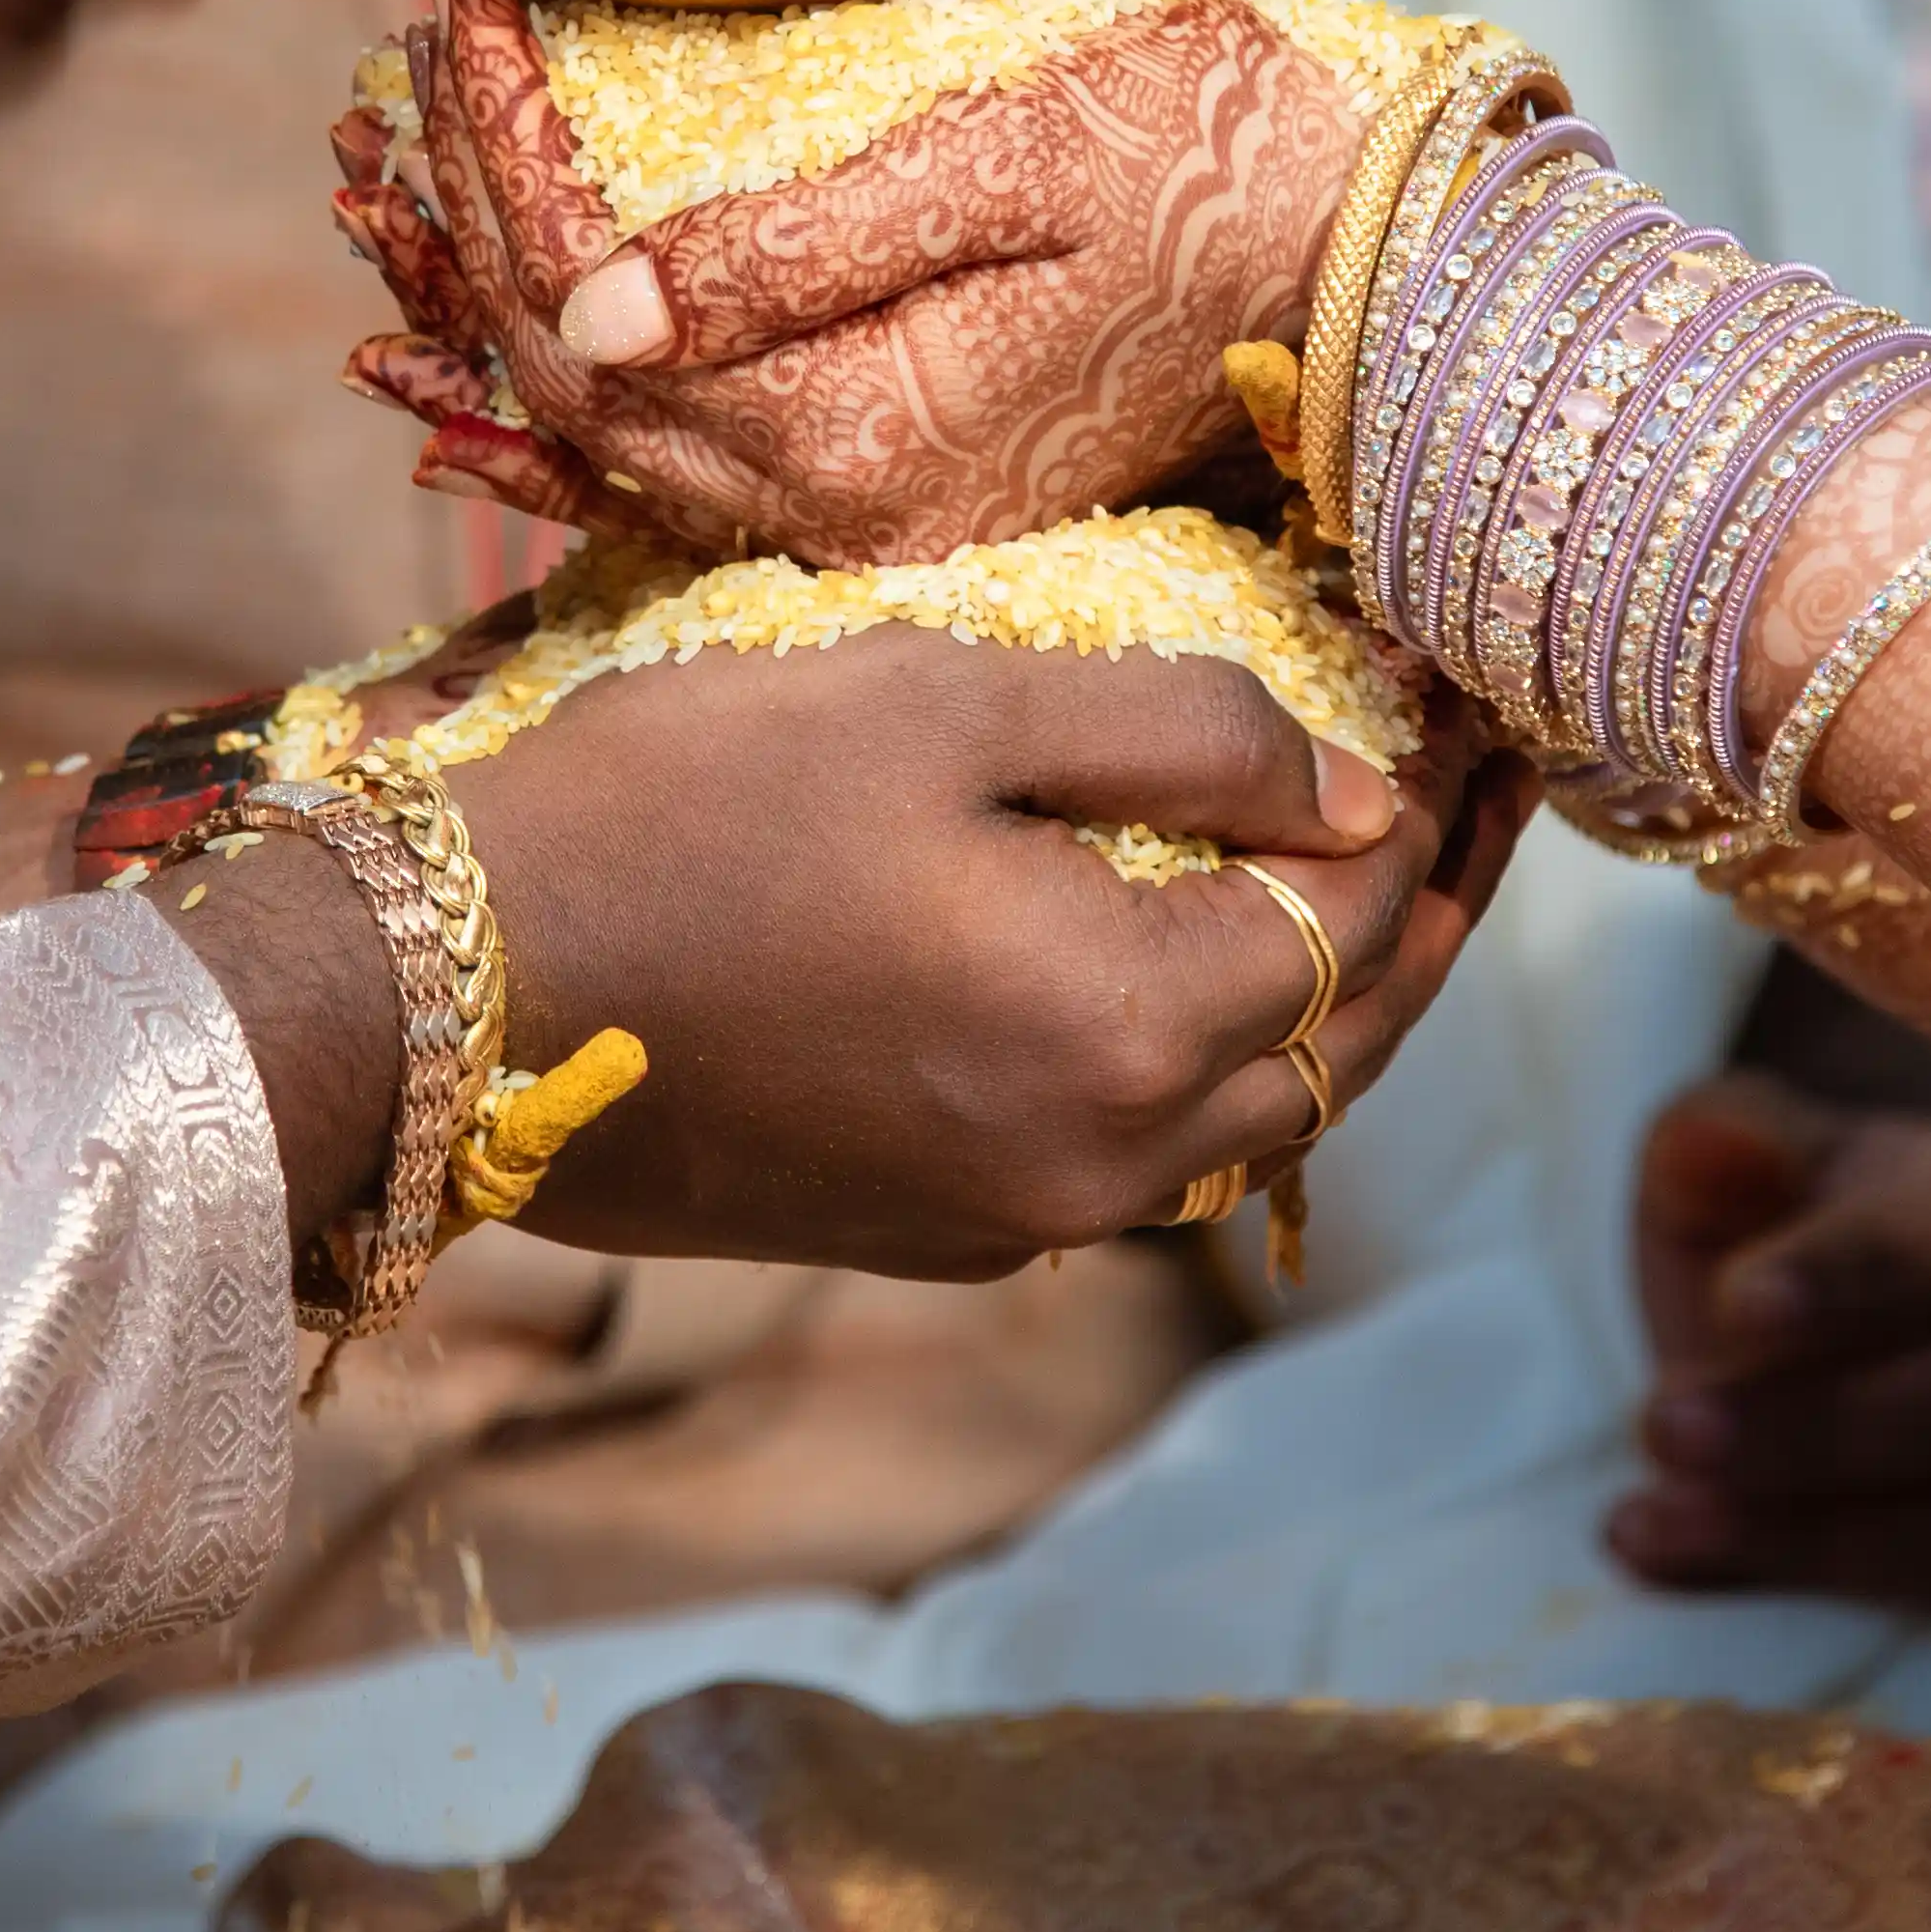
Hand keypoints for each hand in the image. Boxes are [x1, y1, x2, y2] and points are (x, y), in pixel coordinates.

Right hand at [210, 630, 1523, 1283]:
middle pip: (1343, 1049)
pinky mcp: (931, 1231)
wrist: (448, 997)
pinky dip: (1203, 1059)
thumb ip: (1179, 739)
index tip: (1480, 700)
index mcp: (1125, 1028)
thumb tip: (1360, 790)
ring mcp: (1013, 1220)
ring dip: (1326, 1001)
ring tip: (1369, 870)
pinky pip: (1134, 1155)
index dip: (1441, 805)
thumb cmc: (686, 806)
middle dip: (1426, 918)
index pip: (1366, 918)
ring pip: (1248, 1122)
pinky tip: (1196, 961)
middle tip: (1482, 792)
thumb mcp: (941, 700)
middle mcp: (1100, 1165)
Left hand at [334, 0, 1370, 565]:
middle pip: (569, 384)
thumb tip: (588, 307)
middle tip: (412, 49)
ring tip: (418, 153)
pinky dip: (572, 381)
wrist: (1381, 261)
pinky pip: (683, 453)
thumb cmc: (1220, 162)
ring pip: (610, 429)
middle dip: (470, 212)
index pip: (586, 313)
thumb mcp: (1011, 165)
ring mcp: (867, 517)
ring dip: (501, 293)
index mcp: (854, 437)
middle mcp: (839, 513)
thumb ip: (797, 250)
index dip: (498, 158)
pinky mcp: (897, 488)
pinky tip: (502, 328)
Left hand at [1607, 1069, 1930, 1607]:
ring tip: (1655, 1519)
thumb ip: (1724, 1140)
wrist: (1823, 1351)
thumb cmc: (1786, 1235)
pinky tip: (1684, 1567)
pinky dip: (1822, 1596)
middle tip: (1665, 1429)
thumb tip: (1709, 1144)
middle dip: (1825, 1424)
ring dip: (1818, 1534)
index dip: (1855, 1273)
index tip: (1737, 1305)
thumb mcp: (1741, 1163)